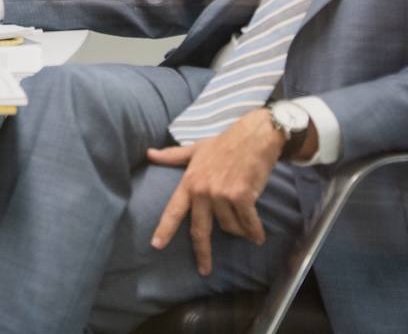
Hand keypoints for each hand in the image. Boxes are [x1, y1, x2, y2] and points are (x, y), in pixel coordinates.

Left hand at [146, 109, 284, 275]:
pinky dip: (254, 232)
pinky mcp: (241, 197)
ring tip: (245, 222)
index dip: (164, 229)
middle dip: (203, 253)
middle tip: (205, 269)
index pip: (173, 210)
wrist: (254, 137)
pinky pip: (248, 224)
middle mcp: (202, 191)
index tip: (156, 246)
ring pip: (229, 227)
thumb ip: (172, 156)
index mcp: (189, 182)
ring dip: (238, 230)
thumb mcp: (195, 149)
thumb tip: (149, 154)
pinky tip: (258, 236)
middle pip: (200, 229)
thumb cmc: (225, 143)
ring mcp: (221, 194)